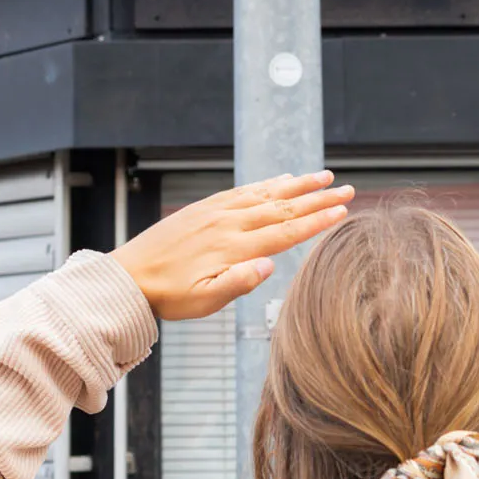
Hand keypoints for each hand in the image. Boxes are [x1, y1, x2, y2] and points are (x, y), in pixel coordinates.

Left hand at [110, 170, 353, 320]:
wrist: (131, 275)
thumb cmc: (169, 295)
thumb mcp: (204, 301)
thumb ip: (238, 282)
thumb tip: (270, 265)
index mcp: (234, 248)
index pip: (286, 231)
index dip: (317, 221)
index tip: (342, 211)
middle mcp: (230, 223)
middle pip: (283, 207)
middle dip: (318, 198)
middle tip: (347, 188)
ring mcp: (217, 212)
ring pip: (266, 193)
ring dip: (298, 184)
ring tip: (323, 176)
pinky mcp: (205, 207)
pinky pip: (244, 190)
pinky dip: (267, 183)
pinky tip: (282, 179)